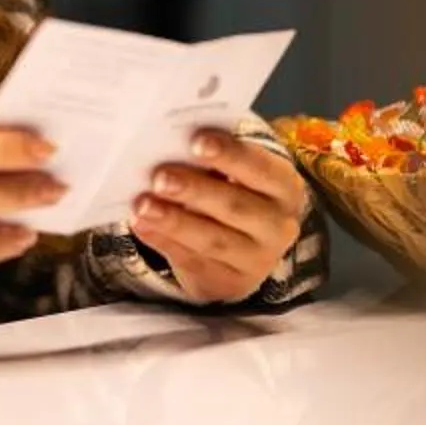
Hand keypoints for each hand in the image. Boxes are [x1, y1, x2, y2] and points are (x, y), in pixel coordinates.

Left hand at [131, 128, 310, 304]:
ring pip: (212, 240)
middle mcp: (278, 226)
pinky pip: (193, 262)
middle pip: (235, 206)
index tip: (197, 141)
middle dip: (194, 190)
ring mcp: (257, 260)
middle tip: (159, 176)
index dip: (230, 154)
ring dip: (173, 221)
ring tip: (141, 204)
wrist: (246, 246)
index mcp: (284, 187)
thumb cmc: (235, 191)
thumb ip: (212, 159)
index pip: (260, 168)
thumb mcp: (237, 173)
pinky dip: (163, 242)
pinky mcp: (230, 284)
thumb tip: (169, 145)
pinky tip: (141, 225)